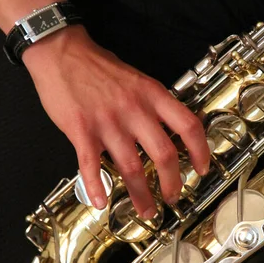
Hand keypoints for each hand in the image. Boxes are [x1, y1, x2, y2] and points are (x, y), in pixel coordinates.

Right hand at [23, 25, 209, 217]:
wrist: (61, 52)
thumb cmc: (98, 66)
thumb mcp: (138, 78)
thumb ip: (154, 103)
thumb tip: (171, 128)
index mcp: (152, 95)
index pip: (188, 125)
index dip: (200, 150)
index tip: (202, 167)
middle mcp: (134, 110)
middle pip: (164, 154)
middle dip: (172, 182)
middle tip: (173, 196)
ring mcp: (108, 122)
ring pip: (131, 167)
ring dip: (141, 194)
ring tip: (146, 209)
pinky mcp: (81, 131)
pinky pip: (90, 165)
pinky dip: (96, 186)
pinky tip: (100, 201)